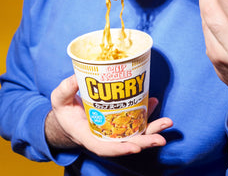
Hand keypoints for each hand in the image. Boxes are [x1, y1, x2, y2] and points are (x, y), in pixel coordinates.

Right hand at [46, 75, 172, 156]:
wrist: (70, 113)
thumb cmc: (64, 110)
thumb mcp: (59, 99)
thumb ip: (65, 89)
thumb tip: (76, 78)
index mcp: (89, 137)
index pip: (105, 148)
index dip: (121, 148)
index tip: (135, 147)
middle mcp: (105, 137)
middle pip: (128, 143)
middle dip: (145, 142)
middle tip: (161, 138)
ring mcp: (115, 130)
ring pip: (136, 133)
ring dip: (153, 129)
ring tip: (168, 123)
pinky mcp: (121, 120)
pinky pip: (136, 119)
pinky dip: (146, 112)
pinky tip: (153, 102)